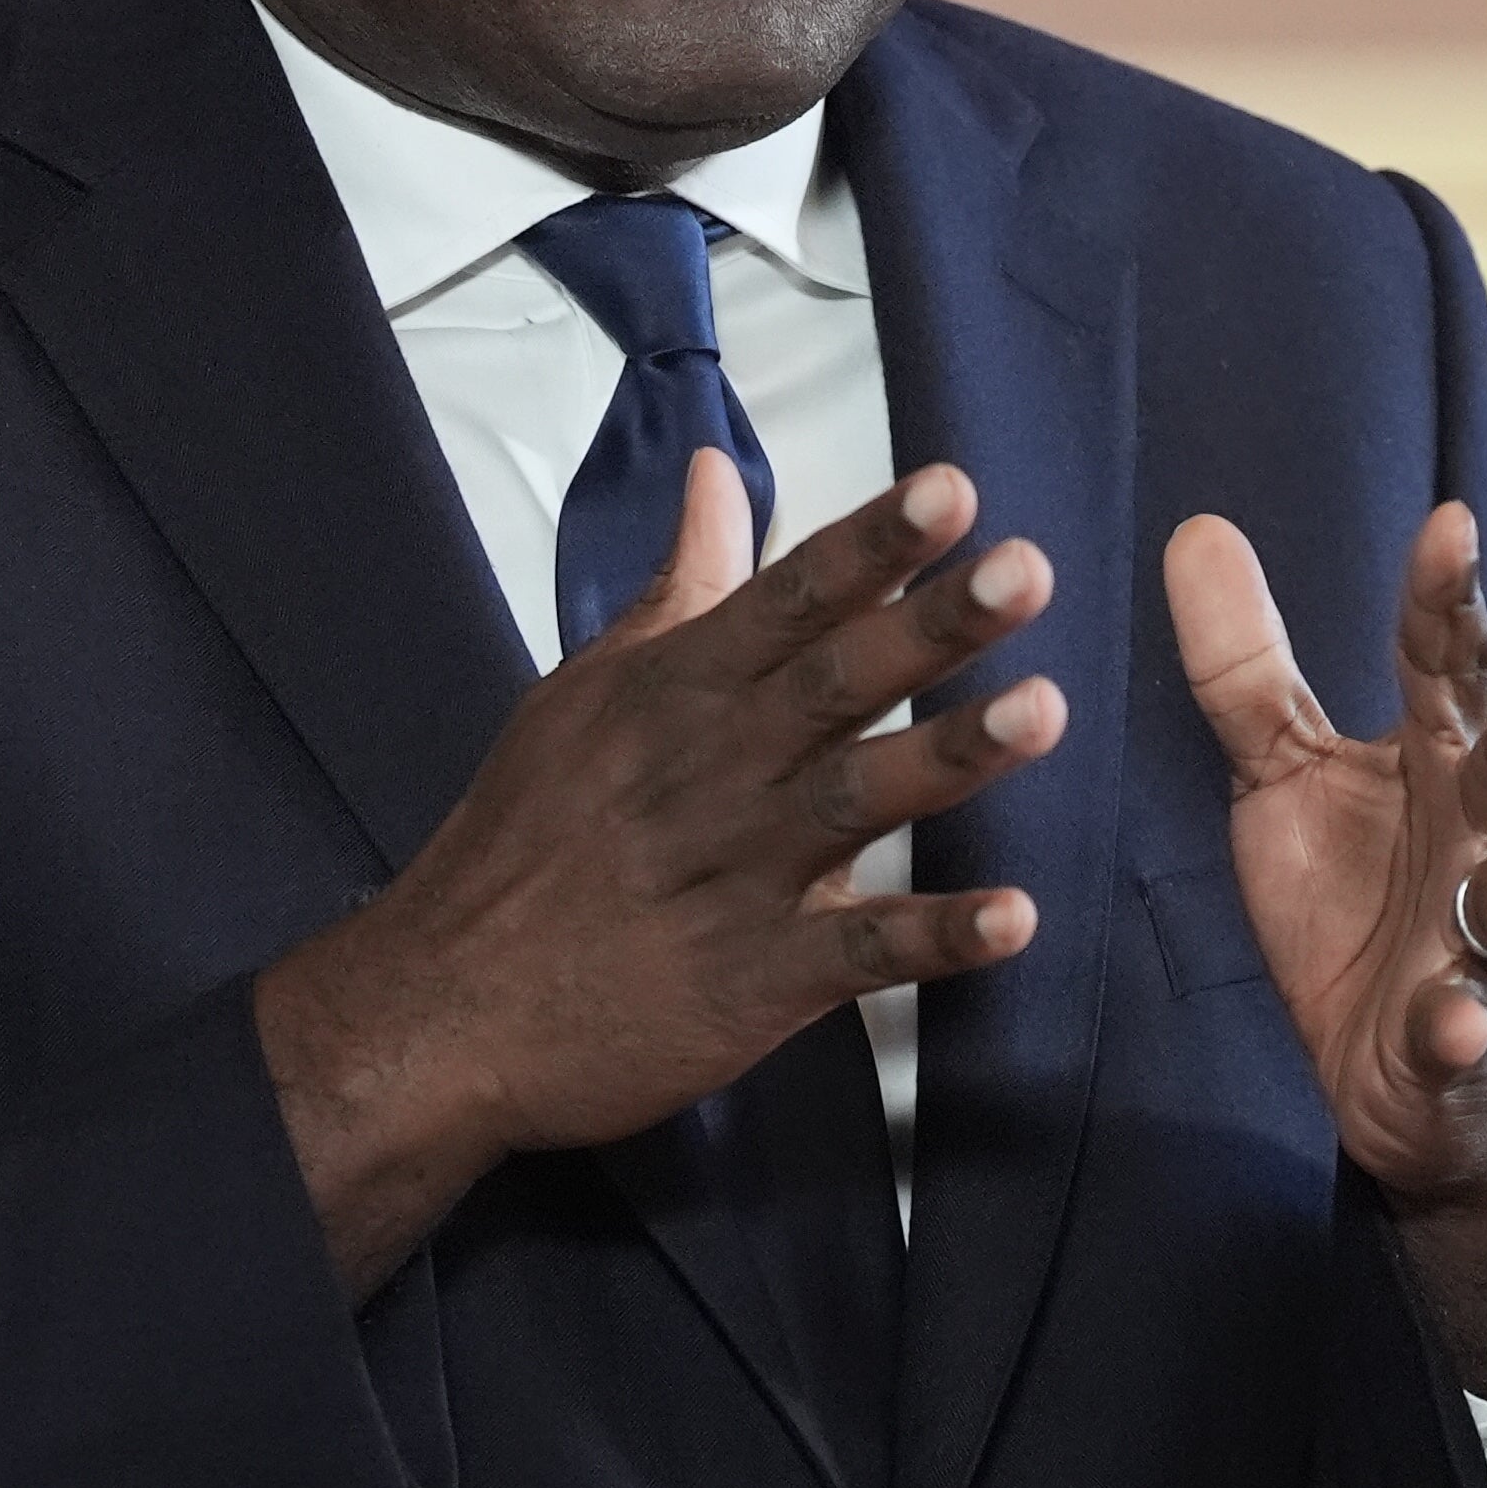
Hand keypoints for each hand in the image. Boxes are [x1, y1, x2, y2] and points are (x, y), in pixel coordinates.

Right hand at [260, 455, 1063, 1296]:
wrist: (444, 1013)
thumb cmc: (524, 840)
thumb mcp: (586, 696)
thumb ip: (678, 589)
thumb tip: (715, 474)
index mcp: (672, 695)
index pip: (784, 601)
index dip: (869, 547)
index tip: (952, 489)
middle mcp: (710, 773)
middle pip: (833, 685)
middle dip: (930, 628)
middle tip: (1025, 573)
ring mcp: (734, 878)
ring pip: (854, 802)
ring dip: (950, 759)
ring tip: (1042, 712)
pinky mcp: (753, 981)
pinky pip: (857, 954)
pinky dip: (933, 938)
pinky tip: (1012, 920)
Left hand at [1166, 504, 1486, 1395]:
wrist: (1415, 1079)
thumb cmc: (1362, 904)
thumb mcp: (1288, 777)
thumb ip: (1248, 670)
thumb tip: (1196, 528)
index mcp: (1440, 761)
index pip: (1449, 664)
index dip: (1447, 599)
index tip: (1449, 525)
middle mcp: (1482, 839)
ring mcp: (1482, 944)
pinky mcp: (1456, 1042)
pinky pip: (1460, 1035)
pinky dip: (1459, 1030)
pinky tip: (1452, 1022)